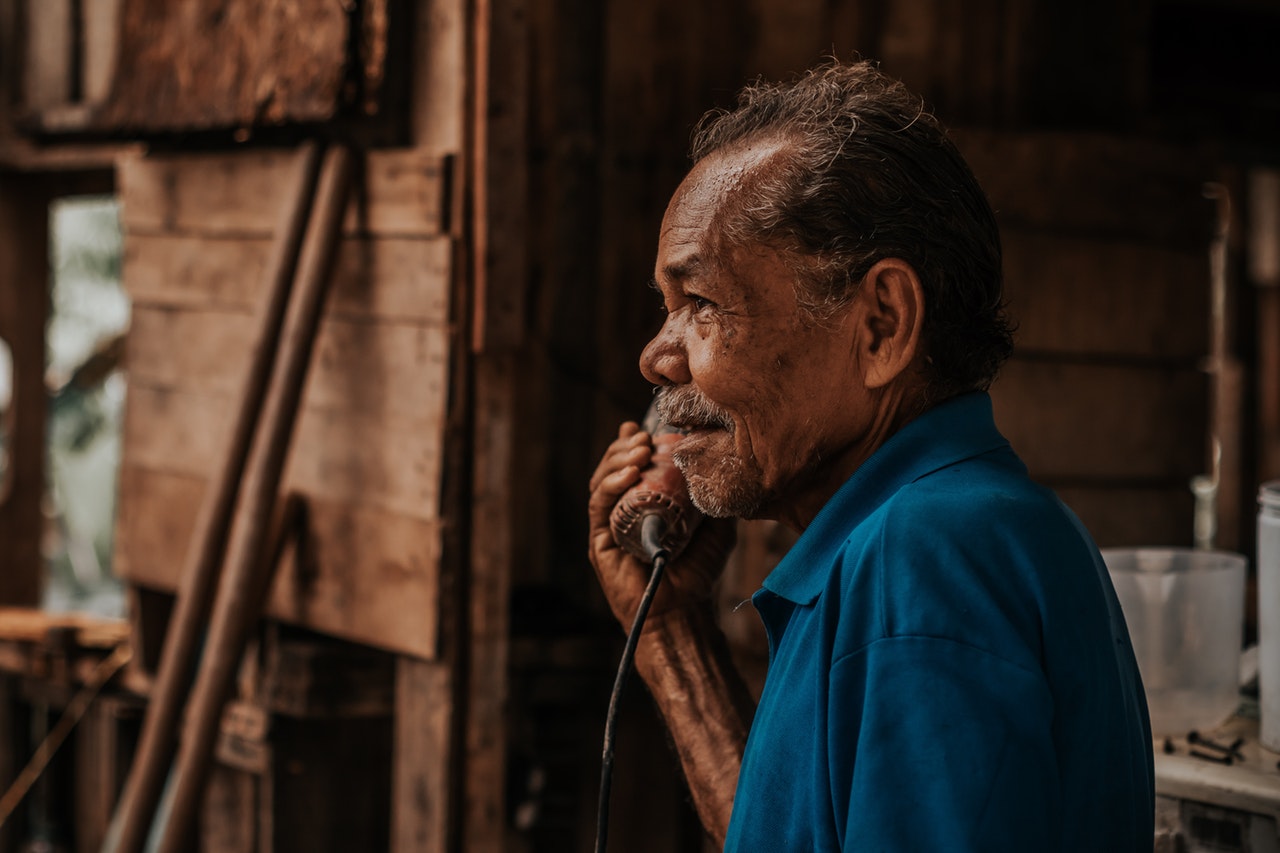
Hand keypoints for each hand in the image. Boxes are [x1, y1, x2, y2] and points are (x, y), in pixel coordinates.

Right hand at [588, 422, 735, 629]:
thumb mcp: (715, 526)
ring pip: (602, 482)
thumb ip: (714, 499)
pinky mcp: (600, 541)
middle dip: (625, 448)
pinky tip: (627, 474)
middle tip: (644, 438)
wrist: (683, 610)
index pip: (632, 467)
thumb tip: (722, 467)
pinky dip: (610, 484)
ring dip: (617, 460)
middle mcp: (622, 512)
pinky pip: (599, 506)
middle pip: (613, 469)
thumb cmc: (698, 571)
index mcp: (643, 505)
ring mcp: (609, 527)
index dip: (633, 445)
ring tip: (638, 449)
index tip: (646, 429)